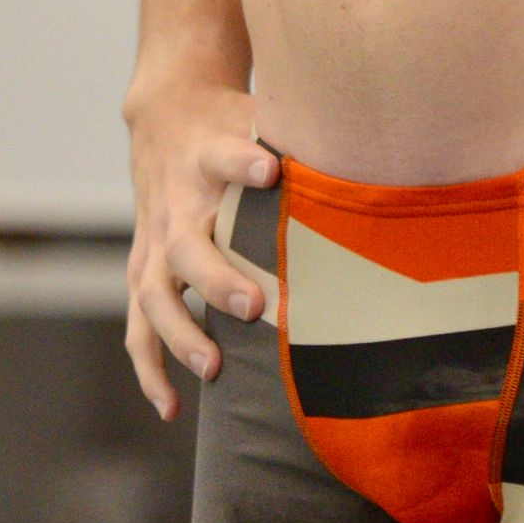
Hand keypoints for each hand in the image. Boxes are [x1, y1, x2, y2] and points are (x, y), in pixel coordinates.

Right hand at [121, 73, 276, 420]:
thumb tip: (384, 153)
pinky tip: (173, 406)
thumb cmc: (231, 126)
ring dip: (182, 333)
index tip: (269, 170)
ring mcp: (153, 243)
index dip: (242, 163)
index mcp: (207, 156)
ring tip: (214, 367)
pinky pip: (139, 328)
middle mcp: (176, 204)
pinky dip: (152, 369)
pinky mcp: (144, 271)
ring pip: (154, 294)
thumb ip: (307, 138)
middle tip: (254, 305)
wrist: (166, 116)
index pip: (223, 156)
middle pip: (185, 245)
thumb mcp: (263, 116)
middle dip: (216, 278)